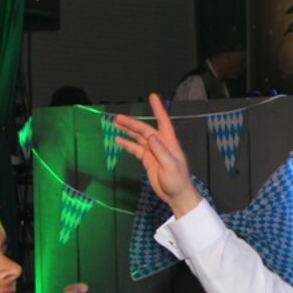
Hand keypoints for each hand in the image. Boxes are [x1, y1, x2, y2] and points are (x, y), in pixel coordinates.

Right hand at [114, 93, 201, 216]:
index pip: (163, 122)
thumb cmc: (177, 181)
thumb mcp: (170, 166)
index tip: (152, 96)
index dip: (158, 109)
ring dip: (128, 131)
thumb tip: (151, 136)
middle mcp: (161, 144)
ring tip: (115, 124)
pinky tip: (118, 140)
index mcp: (169, 143)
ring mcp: (153, 152)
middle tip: (117, 118)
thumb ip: (161, 151)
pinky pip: (136, 149)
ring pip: (139, 138)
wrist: (176, 196)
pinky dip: (127, 144)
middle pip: (145, 130)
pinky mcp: (148, 160)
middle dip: (132, 123)